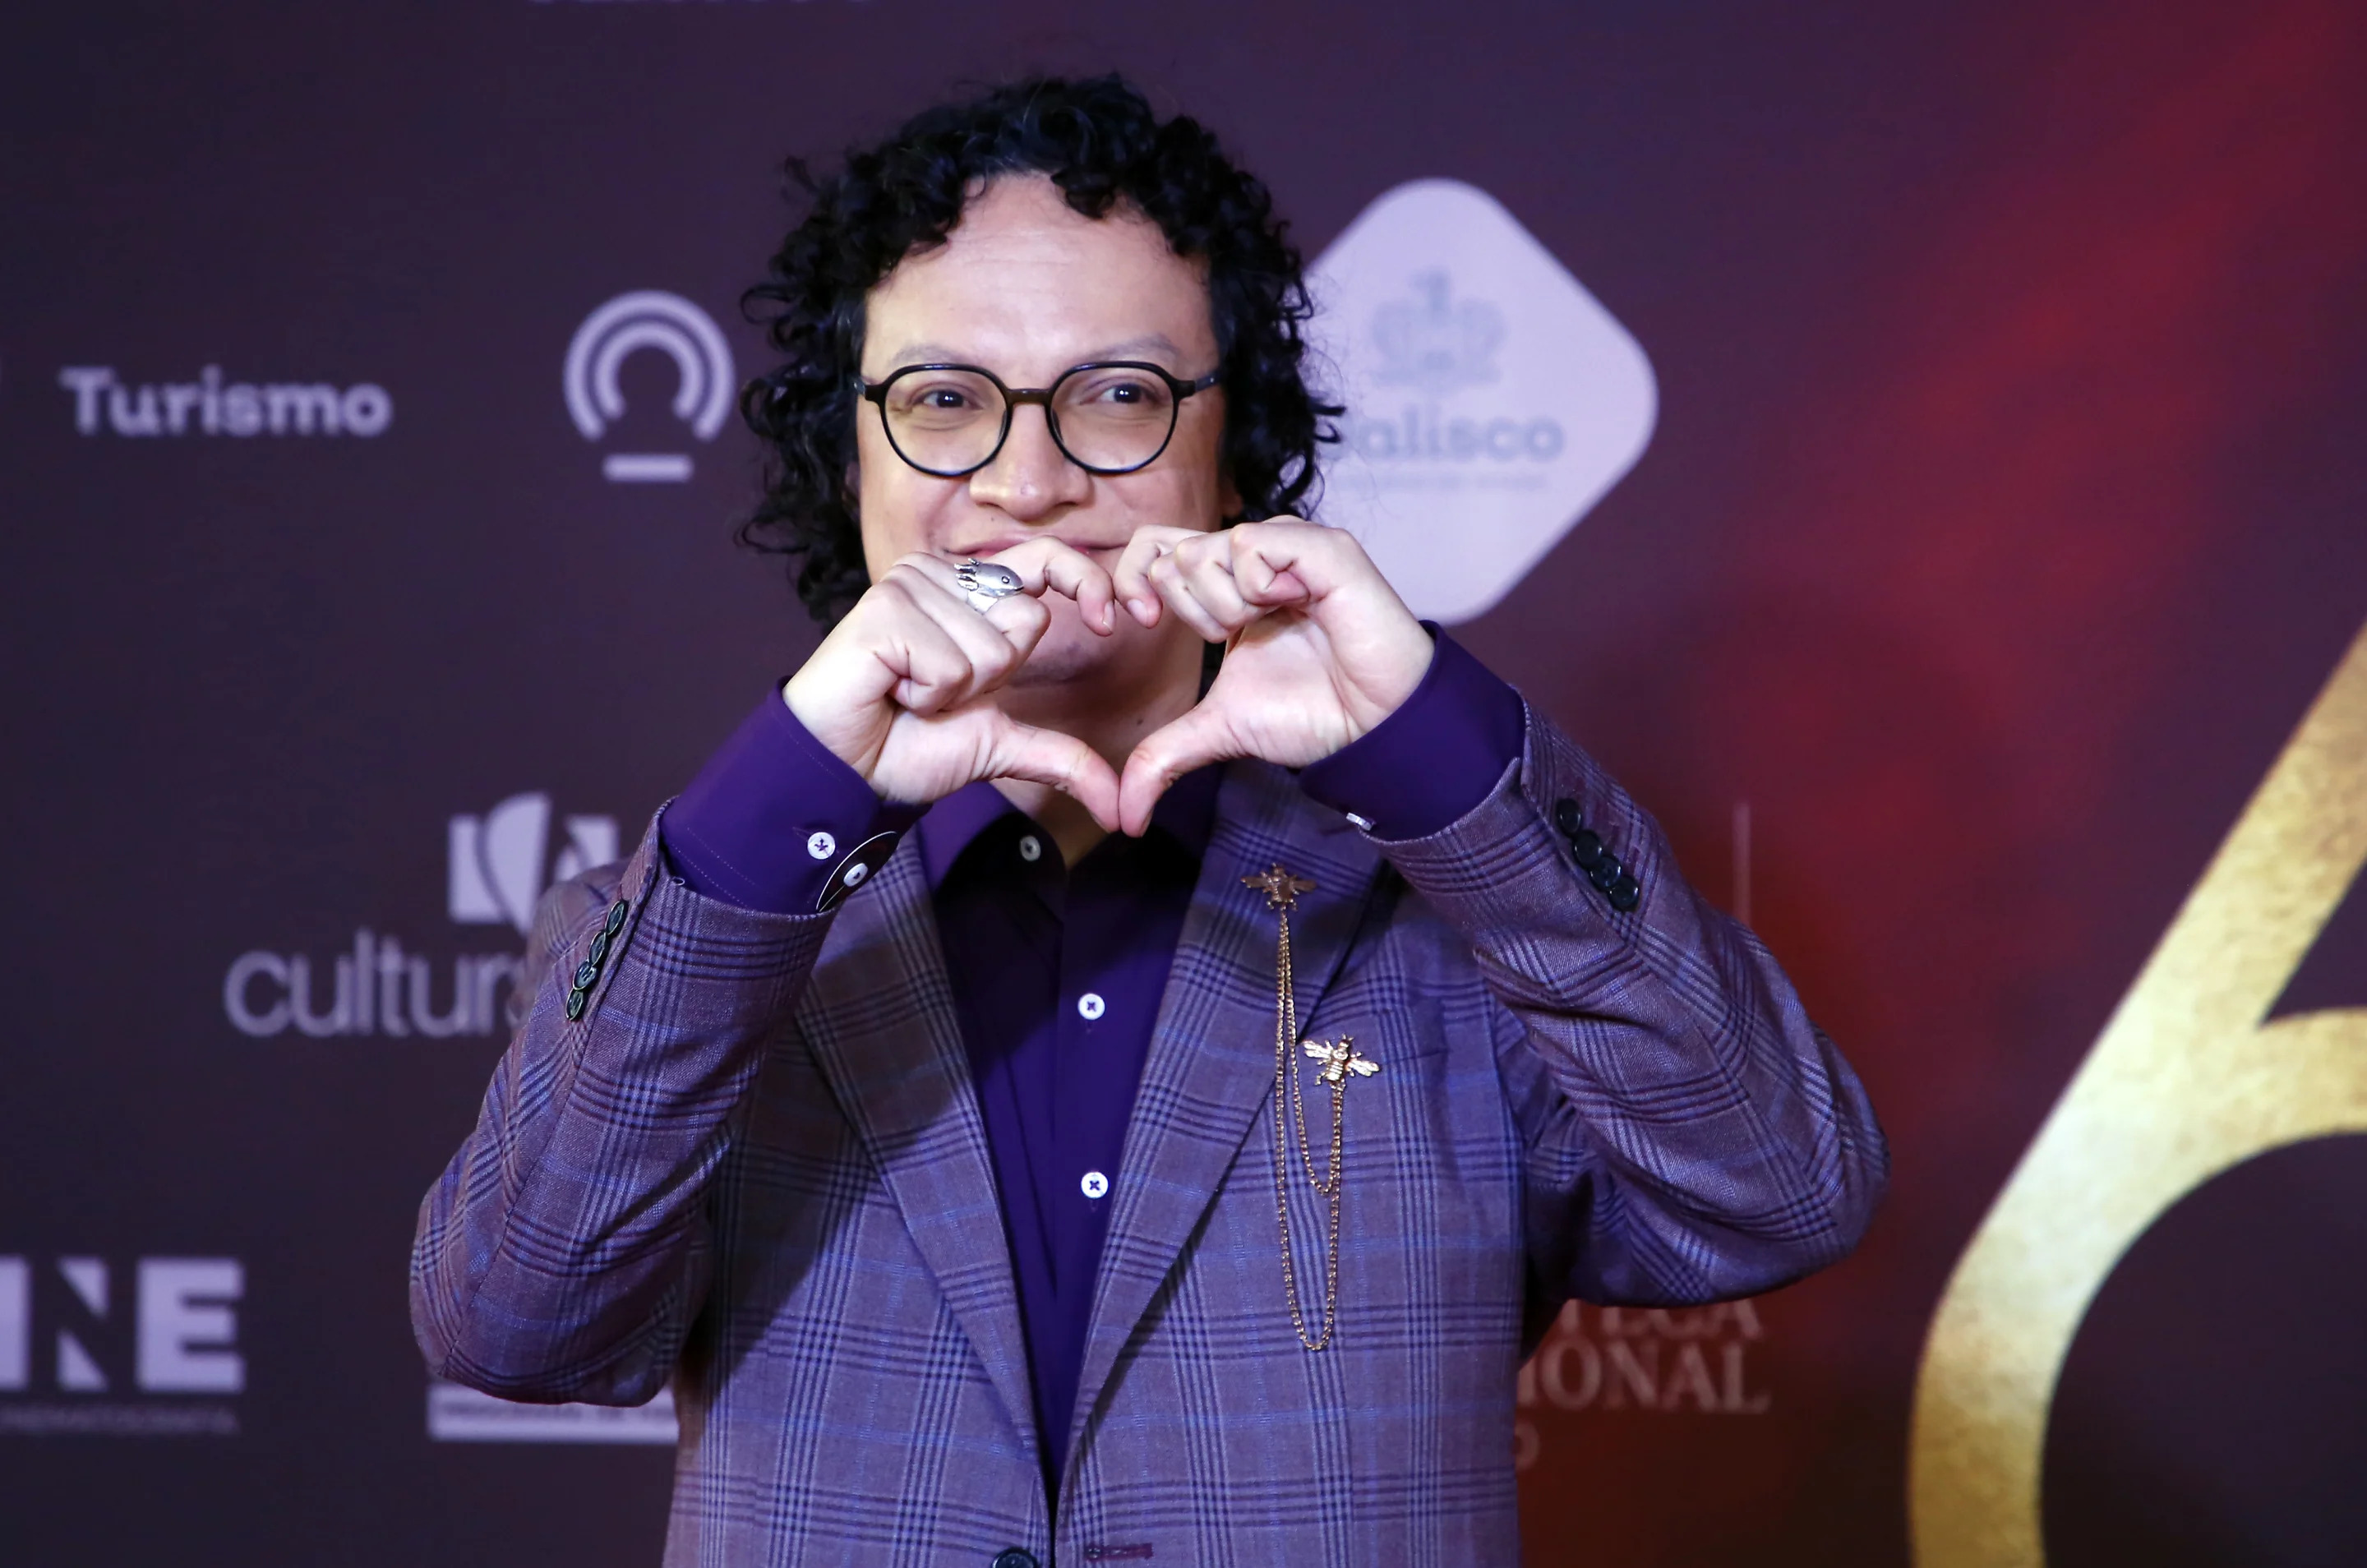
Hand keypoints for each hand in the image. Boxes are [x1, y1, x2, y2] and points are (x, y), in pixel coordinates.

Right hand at [783, 539, 1123, 828]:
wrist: (848, 771)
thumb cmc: (909, 746)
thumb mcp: (1000, 746)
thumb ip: (1062, 758)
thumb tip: (1119, 807)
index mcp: (971, 591)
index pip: (1047, 560)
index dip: (1088, 584)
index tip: (1115, 624)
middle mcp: (940, 575)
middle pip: (1025, 621)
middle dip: (993, 677)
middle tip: (938, 692)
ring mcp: (908, 586)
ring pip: (990, 649)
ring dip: (954, 693)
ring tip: (908, 693)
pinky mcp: (882, 610)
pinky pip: (951, 665)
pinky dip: (927, 695)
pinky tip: (891, 690)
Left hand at [1113, 518, 1431, 834]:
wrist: (1372, 725)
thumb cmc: (1313, 714)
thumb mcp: (1220, 729)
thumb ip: (1164, 757)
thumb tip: (1127, 817)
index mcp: (1227, 585)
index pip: (1155, 550)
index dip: (1133, 582)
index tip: (1145, 623)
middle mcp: (1255, 556)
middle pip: (1174, 553)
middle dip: (1196, 614)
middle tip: (1240, 636)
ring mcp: (1288, 546)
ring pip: (1207, 550)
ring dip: (1231, 608)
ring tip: (1282, 624)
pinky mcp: (1321, 546)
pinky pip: (1252, 544)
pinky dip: (1262, 587)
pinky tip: (1301, 606)